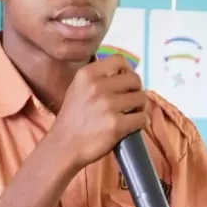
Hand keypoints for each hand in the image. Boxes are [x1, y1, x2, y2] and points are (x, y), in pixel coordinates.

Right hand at [43, 55, 148, 175]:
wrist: (64, 147)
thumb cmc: (73, 119)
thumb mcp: (77, 89)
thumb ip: (97, 78)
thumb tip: (125, 73)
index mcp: (87, 74)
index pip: (119, 60)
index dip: (128, 71)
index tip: (126, 83)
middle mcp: (97, 86)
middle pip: (134, 79)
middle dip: (137, 90)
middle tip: (131, 102)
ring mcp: (107, 106)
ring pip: (141, 98)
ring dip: (140, 107)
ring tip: (132, 114)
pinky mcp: (116, 125)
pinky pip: (142, 118)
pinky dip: (142, 122)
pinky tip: (135, 125)